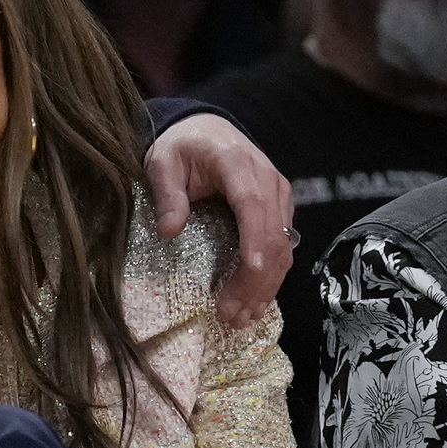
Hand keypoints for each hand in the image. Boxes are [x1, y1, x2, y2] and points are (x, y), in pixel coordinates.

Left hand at [145, 110, 293, 324]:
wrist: (205, 128)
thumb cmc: (181, 147)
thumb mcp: (162, 163)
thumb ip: (167, 194)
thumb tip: (170, 231)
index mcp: (238, 164)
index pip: (253, 206)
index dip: (255, 241)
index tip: (250, 271)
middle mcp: (268, 180)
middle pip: (273, 236)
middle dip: (256, 280)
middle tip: (231, 316)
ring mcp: (279, 195)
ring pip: (284, 248)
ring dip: (266, 287)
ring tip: (242, 319)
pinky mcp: (281, 209)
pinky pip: (283, 248)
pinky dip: (271, 278)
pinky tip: (256, 302)